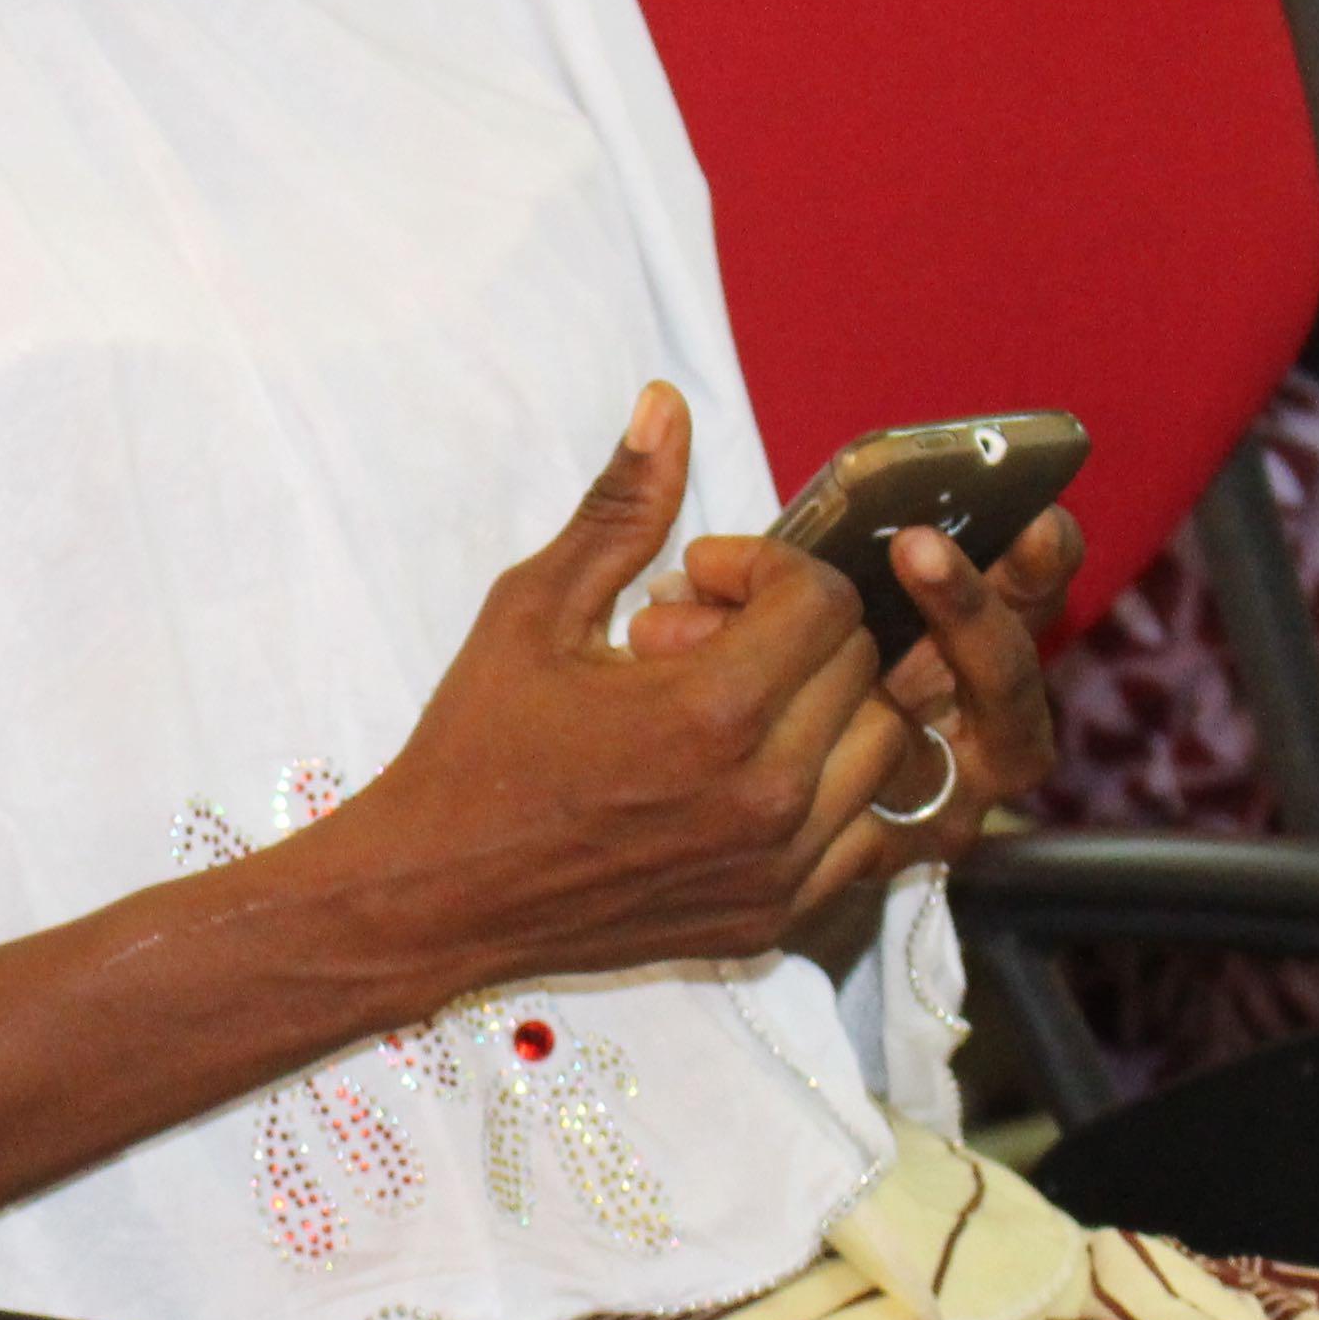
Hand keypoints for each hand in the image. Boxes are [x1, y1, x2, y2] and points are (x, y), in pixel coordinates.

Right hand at [312, 384, 906, 999]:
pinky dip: (829, 789)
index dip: (764, 569)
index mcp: (710, 711)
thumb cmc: (476, 745)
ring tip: (739, 706)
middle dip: (796, 630)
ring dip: (824, 706)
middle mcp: (765, 794)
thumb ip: (619, 510)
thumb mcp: (530, 610)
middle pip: (862, 667)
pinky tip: (751, 772)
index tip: (695, 583)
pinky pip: (865, 834)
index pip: (822, 600)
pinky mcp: (774, 914)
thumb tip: (667, 404)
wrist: (436, 893)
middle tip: (707, 639)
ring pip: (882, 748)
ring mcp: (777, 865)